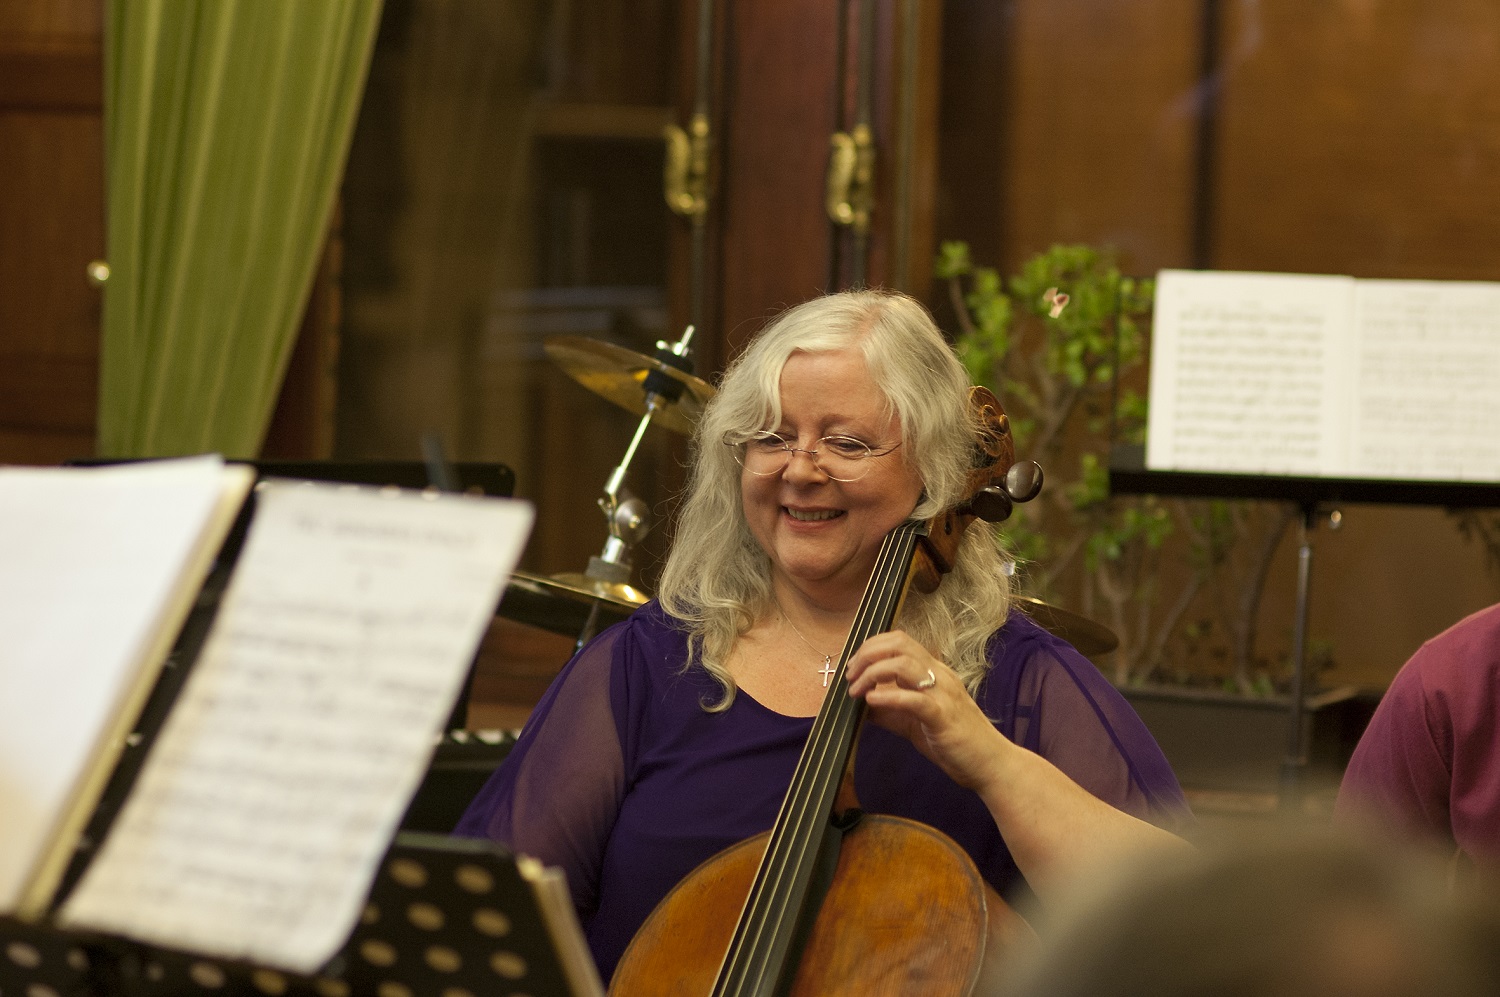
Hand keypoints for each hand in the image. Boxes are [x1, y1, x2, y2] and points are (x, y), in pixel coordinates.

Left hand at [844, 630, 1009, 792]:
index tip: (852, 668)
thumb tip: (860, 705)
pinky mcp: (944, 716)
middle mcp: (939, 675)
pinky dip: (889, 696)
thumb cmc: (954, 742)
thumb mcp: (914, 722)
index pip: (899, 641)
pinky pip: (914, 698)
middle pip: (898, 643)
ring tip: (857, 691)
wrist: (991, 764)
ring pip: (903, 664)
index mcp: (933, 672)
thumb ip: (890, 710)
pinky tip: (872, 702)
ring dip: (872, 673)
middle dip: (867, 654)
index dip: (870, 648)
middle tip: (850, 677)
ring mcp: (943, 693)